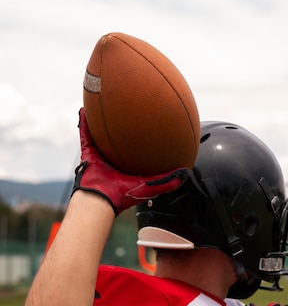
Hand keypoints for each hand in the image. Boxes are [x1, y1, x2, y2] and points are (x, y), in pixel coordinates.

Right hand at [71, 108, 189, 214]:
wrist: (101, 200)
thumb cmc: (124, 195)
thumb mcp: (149, 185)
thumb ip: (167, 180)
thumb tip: (186, 171)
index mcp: (128, 168)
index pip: (137, 151)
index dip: (143, 140)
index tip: (150, 127)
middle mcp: (114, 162)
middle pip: (119, 141)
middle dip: (123, 128)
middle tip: (129, 112)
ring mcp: (100, 157)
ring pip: (101, 136)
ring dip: (102, 122)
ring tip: (105, 105)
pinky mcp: (88, 155)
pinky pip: (85, 136)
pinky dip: (84, 124)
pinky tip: (85, 109)